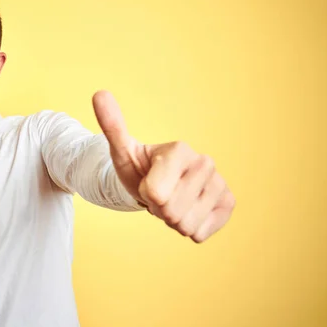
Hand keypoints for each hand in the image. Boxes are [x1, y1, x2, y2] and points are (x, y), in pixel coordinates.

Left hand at [93, 90, 235, 241]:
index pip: (155, 194)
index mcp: (180, 149)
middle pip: (170, 211)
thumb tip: (98, 94)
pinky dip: (189, 228)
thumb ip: (112, 125)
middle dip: (159, 209)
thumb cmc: (138, 167)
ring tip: (172, 201)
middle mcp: (205, 163)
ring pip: (186, 225)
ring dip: (173, 220)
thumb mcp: (122, 150)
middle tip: (160, 195)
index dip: (145, 194)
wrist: (157, 185)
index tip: (147, 182)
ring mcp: (220, 183)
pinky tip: (188, 210)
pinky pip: (201, 233)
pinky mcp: (228, 203)